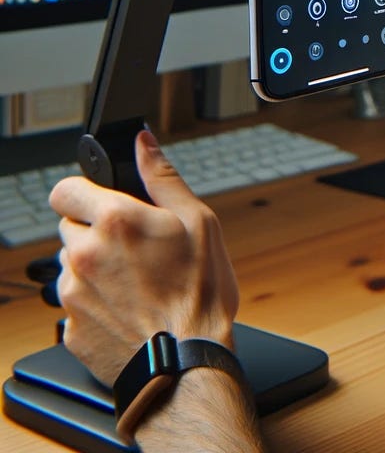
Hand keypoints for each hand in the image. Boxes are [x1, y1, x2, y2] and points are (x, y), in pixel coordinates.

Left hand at [49, 130, 238, 386]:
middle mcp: (85, 254)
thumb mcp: (198, 220)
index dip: (84, 191)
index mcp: (115, 221)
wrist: (187, 361)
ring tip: (136, 280)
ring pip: (71, 264)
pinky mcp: (69, 328)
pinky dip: (95, 301)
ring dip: (94, 265)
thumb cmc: (200, 290)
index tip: (101, 200)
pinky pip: (75, 302)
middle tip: (134, 245)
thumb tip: (143, 142)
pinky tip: (128, 307)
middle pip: (70, 226)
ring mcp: (72, 294)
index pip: (65, 189)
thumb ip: (162, 177)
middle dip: (95, 230)